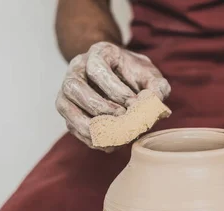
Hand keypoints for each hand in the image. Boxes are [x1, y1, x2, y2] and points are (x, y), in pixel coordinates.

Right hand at [56, 42, 170, 149]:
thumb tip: (156, 108)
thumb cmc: (136, 75)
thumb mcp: (150, 75)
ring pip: (66, 108)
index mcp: (97, 53)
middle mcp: (76, 69)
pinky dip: (90, 138)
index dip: (114, 89)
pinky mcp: (68, 111)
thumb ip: (157, 88)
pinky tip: (110, 144)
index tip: (133, 103)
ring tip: (114, 135)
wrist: (122, 78)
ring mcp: (68, 90)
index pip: (95, 69)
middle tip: (123, 119)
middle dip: (100, 107)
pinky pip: (71, 126)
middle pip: (74, 88)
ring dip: (90, 126)